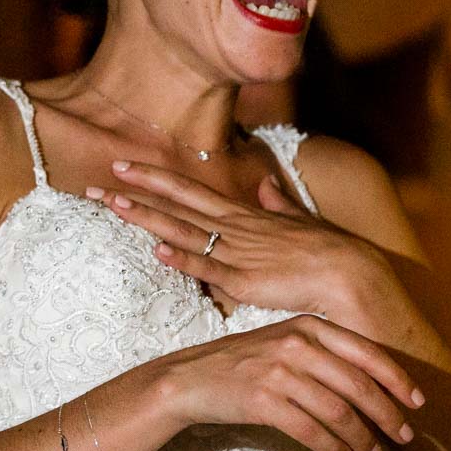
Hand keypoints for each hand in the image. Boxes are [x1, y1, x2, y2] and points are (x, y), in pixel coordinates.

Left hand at [93, 160, 406, 333]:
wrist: (351, 273)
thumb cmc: (328, 251)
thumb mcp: (299, 219)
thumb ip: (279, 203)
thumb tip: (265, 184)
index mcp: (243, 215)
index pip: (189, 191)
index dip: (154, 179)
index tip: (123, 168)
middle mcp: (234, 229)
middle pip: (176, 205)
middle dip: (136, 193)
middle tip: (98, 182)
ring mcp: (237, 254)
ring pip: (183, 231)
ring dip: (147, 218)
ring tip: (113, 204)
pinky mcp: (245, 281)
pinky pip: (209, 268)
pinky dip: (183, 259)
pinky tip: (157, 252)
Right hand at [149, 313, 422, 450]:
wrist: (189, 379)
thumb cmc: (241, 364)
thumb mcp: (283, 343)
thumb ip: (323, 354)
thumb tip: (371, 386)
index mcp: (308, 325)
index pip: (365, 352)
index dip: (397, 379)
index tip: (418, 402)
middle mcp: (297, 344)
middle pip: (357, 384)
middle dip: (387, 414)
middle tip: (404, 436)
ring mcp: (279, 371)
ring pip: (337, 410)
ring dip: (361, 436)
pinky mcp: (263, 400)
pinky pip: (310, 429)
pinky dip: (332, 446)